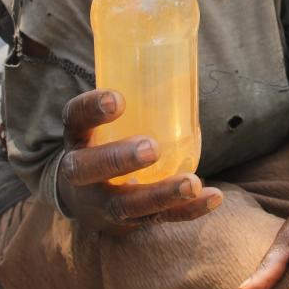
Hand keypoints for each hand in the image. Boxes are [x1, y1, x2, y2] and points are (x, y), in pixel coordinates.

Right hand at [56, 89, 222, 232]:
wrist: (81, 197)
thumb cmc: (103, 143)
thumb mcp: (101, 122)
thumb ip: (131, 100)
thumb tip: (179, 65)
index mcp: (77, 138)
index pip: (75, 119)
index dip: (92, 109)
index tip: (118, 99)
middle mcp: (81, 175)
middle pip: (90, 169)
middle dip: (120, 159)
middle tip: (152, 148)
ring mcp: (102, 204)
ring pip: (126, 205)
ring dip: (161, 194)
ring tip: (192, 183)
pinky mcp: (127, 223)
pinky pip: (158, 219)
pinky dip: (188, 210)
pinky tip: (213, 197)